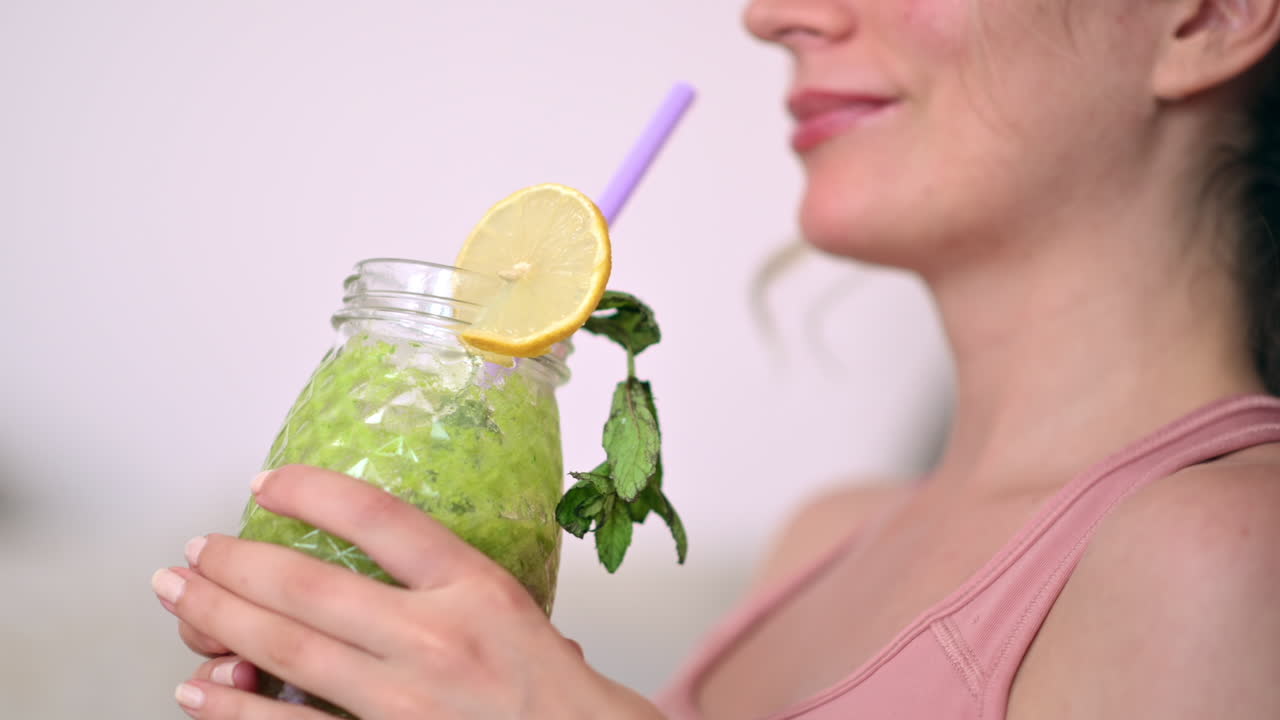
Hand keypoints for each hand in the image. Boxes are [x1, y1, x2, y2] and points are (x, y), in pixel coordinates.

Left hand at [151, 465, 661, 718]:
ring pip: (286, 651)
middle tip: (194, 548)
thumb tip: (403, 564)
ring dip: (218, 619)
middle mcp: (437, 639)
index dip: (311, 491)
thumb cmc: (566, 698)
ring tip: (179, 596)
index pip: (380, 518)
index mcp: (479, 590)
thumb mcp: (532, 618)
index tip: (267, 480)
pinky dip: (234, 712)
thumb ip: (469, 589)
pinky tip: (197, 691)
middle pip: (308, 586)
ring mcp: (404, 703)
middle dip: (234, 562)